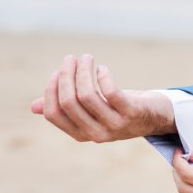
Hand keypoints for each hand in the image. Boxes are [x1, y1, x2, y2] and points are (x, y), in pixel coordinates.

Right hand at [30, 54, 176, 141]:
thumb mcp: (94, 111)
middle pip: (69, 102)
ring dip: (83, 71)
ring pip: (87, 95)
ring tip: (86, 58)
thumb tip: (34, 106)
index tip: (57, 71)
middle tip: (71, 58)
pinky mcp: (132, 113)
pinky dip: (103, 76)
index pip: (55, 113)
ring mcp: (115, 124)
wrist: (158, 117)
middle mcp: (96, 134)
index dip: (51, 90)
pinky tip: (103, 69)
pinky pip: (111, 92)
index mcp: (81, 134)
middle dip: (66, 75)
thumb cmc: (122, 110)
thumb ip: (69, 109)